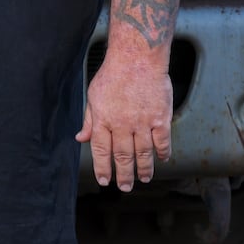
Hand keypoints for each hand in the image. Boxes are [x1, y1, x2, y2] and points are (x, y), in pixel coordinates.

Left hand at [75, 52, 172, 190]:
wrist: (137, 56)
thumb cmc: (114, 72)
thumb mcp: (94, 94)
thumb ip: (89, 119)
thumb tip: (81, 138)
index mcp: (104, 119)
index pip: (102, 151)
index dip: (103, 168)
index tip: (105, 180)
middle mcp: (122, 124)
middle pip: (123, 156)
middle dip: (123, 175)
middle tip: (125, 187)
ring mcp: (143, 122)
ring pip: (143, 153)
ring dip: (143, 169)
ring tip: (143, 178)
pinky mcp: (160, 117)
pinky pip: (162, 141)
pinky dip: (163, 153)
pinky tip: (162, 159)